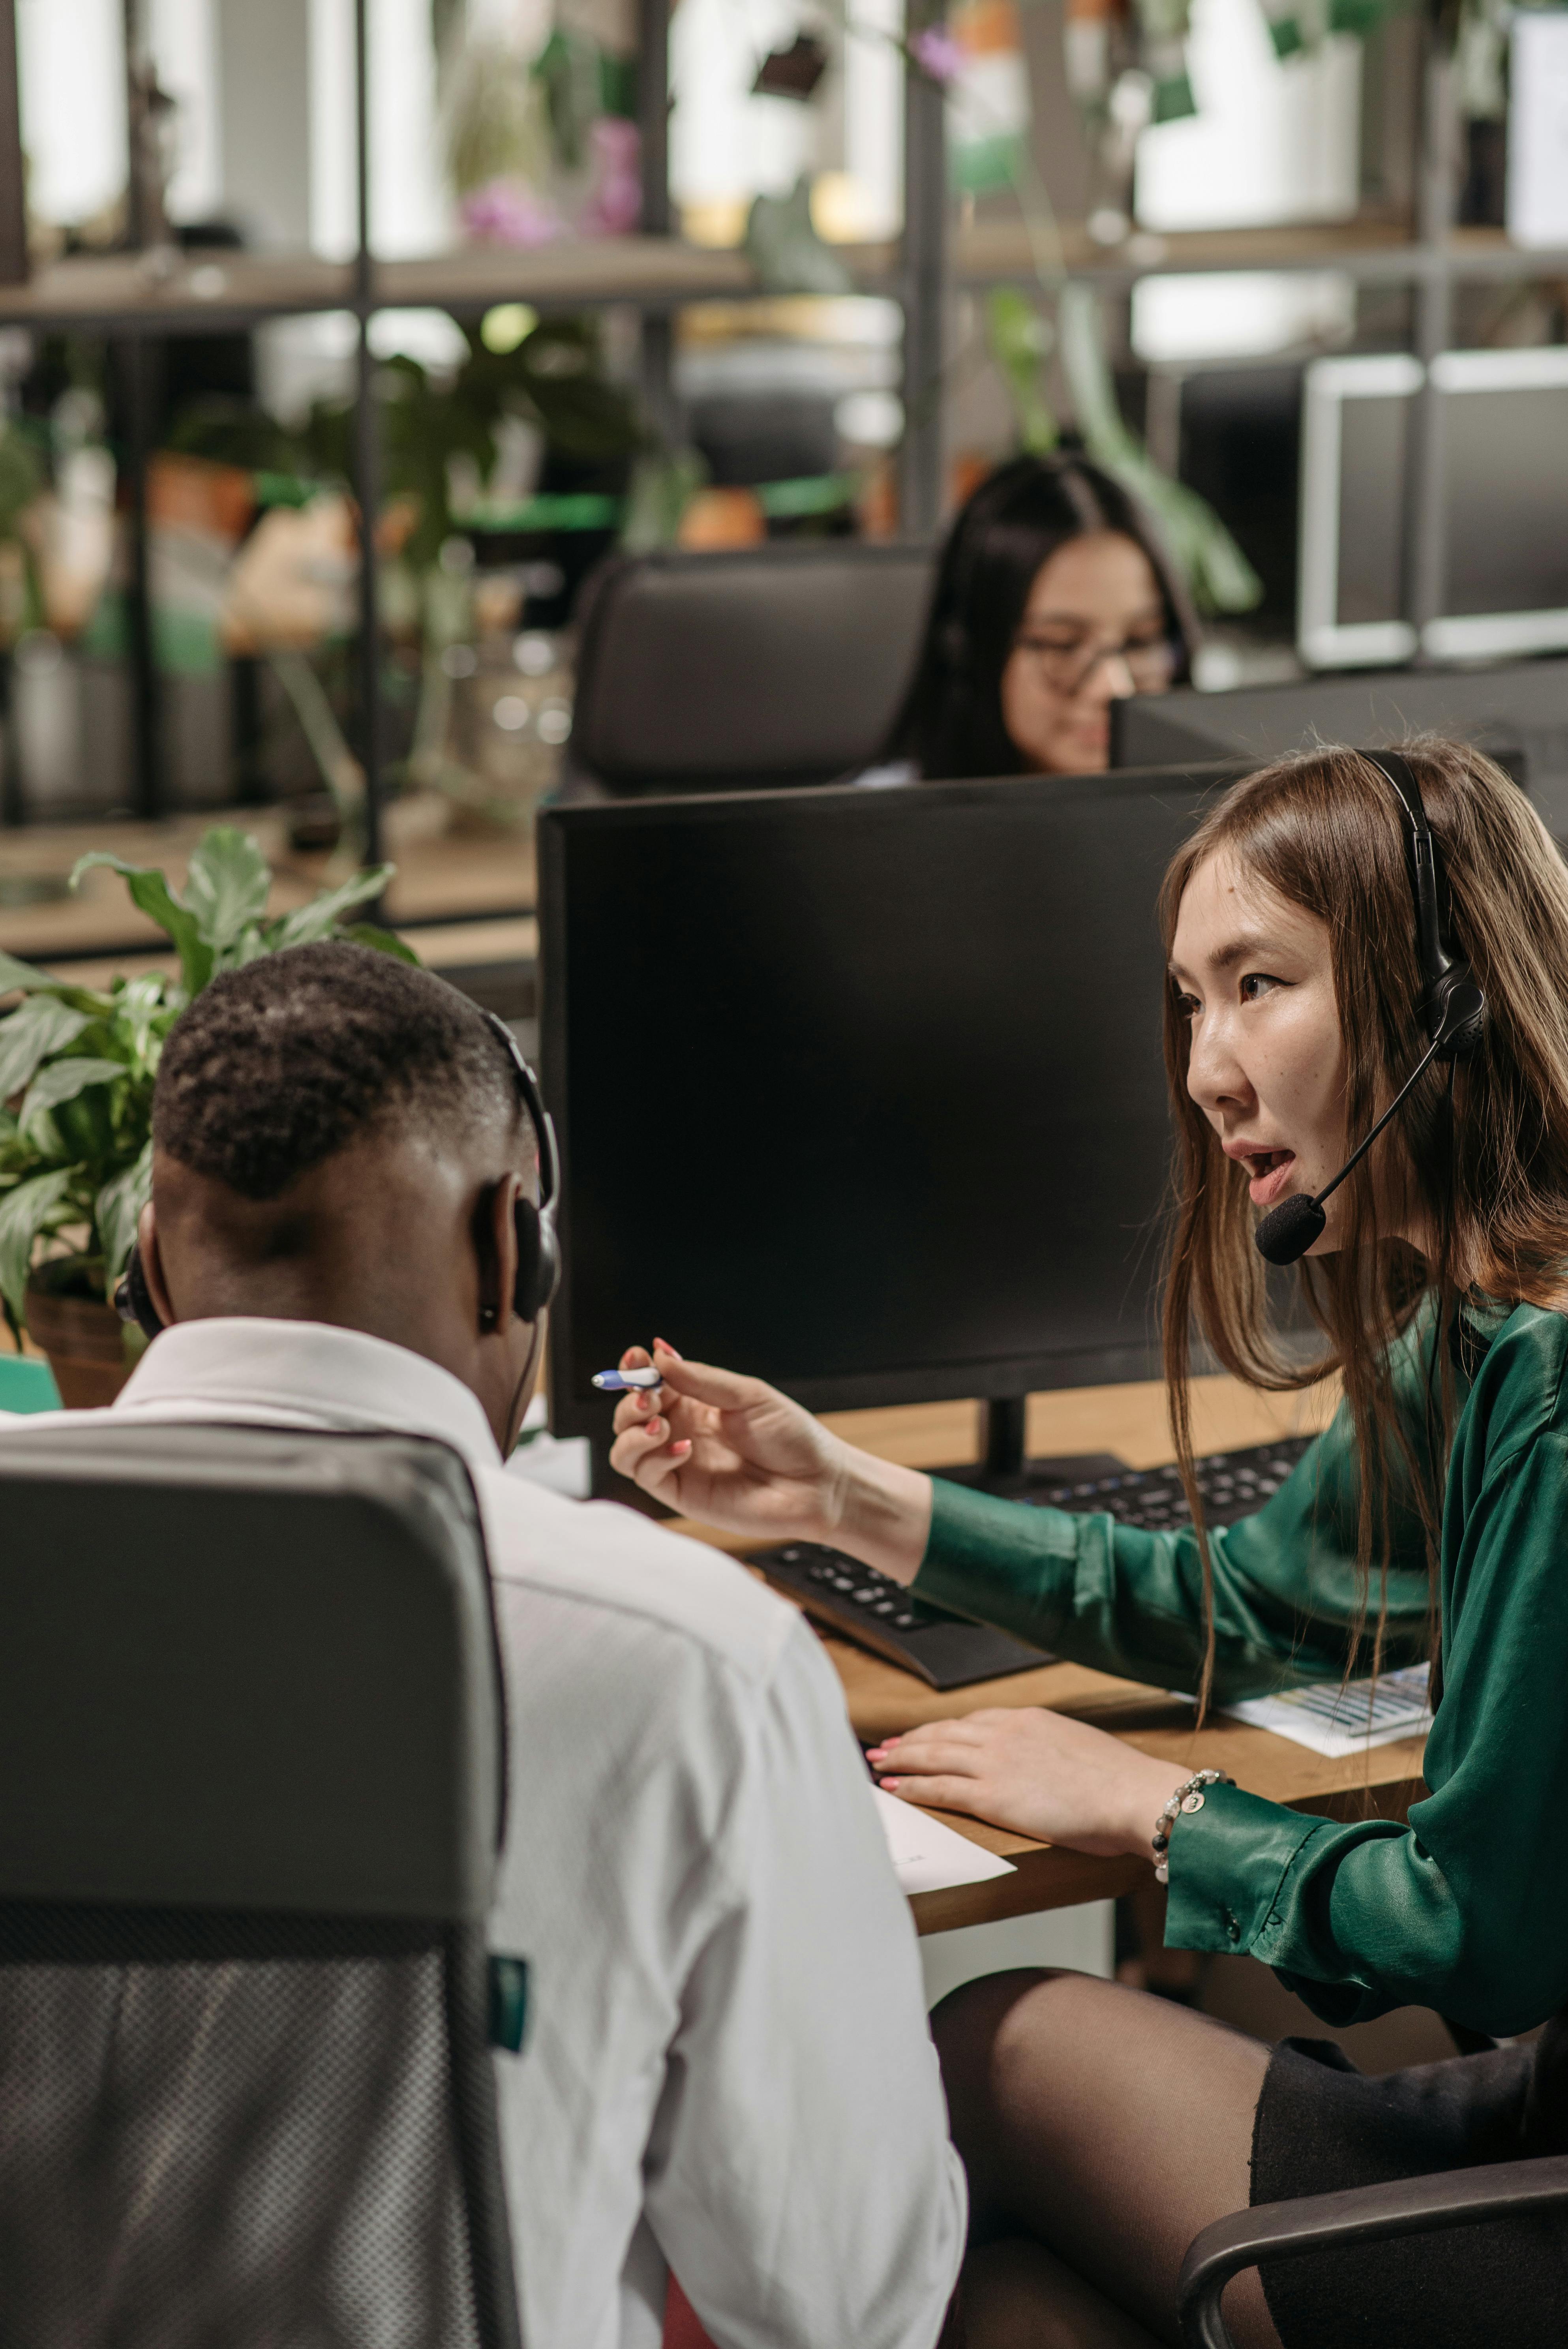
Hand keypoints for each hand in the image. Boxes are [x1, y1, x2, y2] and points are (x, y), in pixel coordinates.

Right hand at [607, 1340, 932, 1576]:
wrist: (818, 1484)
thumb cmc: (792, 1437)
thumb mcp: (748, 1396)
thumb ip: (702, 1379)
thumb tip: (659, 1354)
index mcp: (697, 1404)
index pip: (652, 1384)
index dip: (637, 1370)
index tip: (636, 1358)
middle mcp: (682, 1432)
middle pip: (629, 1415)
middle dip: (630, 1401)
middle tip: (648, 1396)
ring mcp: (680, 1464)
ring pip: (625, 1449)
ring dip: (630, 1432)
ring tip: (658, 1424)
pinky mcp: (683, 1494)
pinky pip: (647, 1475)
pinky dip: (654, 1458)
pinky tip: (683, 1448)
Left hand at [866, 1707, 1191, 1859]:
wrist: (1132, 1794)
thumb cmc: (1118, 1781)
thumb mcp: (1078, 1747)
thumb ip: (1049, 1748)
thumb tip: (1044, 1762)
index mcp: (1028, 1719)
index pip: (972, 1722)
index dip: (942, 1729)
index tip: (925, 1734)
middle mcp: (1006, 1734)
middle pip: (944, 1733)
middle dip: (912, 1740)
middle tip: (886, 1746)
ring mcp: (996, 1763)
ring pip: (934, 1756)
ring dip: (902, 1760)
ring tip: (881, 1764)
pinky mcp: (993, 1795)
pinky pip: (940, 1788)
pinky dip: (913, 1787)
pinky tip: (896, 1789)